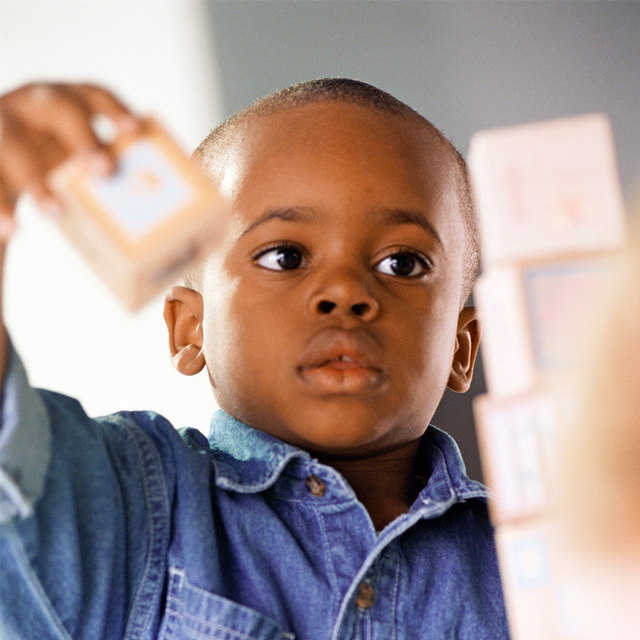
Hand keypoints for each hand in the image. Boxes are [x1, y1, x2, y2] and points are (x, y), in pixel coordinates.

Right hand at [0, 82, 138, 239]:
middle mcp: (29, 106)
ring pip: (13, 145)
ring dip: (35, 180)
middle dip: (83, 138)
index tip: (134, 129)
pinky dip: (0, 207)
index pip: (91, 95)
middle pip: (58, 110)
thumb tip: (145, 208)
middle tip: (105, 171)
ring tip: (54, 212)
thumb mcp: (71, 161)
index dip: (112, 108)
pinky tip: (11, 230)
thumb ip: (99, 171)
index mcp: (62, 102)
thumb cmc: (48, 165)